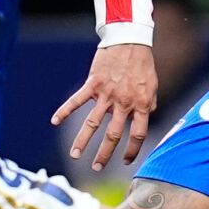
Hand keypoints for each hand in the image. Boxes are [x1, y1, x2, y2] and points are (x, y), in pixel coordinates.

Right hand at [52, 43, 157, 169]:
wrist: (129, 40)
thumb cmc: (142, 63)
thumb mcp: (153, 85)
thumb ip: (149, 104)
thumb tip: (147, 117)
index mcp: (142, 104)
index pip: (138, 134)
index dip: (132, 150)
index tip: (126, 161)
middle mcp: (124, 103)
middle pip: (113, 135)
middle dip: (104, 154)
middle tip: (97, 167)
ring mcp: (107, 94)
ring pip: (93, 123)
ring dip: (83, 141)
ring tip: (75, 156)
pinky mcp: (93, 84)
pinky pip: (77, 101)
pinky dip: (64, 110)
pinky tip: (55, 121)